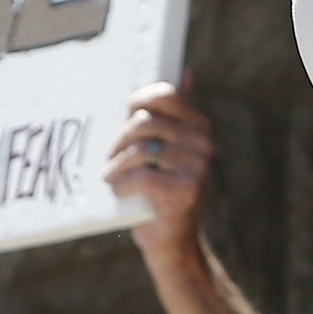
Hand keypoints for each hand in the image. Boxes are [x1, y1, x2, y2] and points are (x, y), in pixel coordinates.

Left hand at [105, 81, 217, 265]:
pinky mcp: (185, 191)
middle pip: (143, 123)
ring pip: (139, 150)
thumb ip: (172, 114)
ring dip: (116, 166)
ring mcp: (197, 167)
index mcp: (198, 126)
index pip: (163, 94)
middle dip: (119, 140)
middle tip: (110, 158)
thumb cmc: (161, 191)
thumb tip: (186, 71)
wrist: (172, 242)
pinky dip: (123, 185)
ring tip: (111, 177)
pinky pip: (142, 176)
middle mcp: (203, 143)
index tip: (123, 120)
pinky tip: (119, 192)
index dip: (135, 102)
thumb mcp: (167, 149)